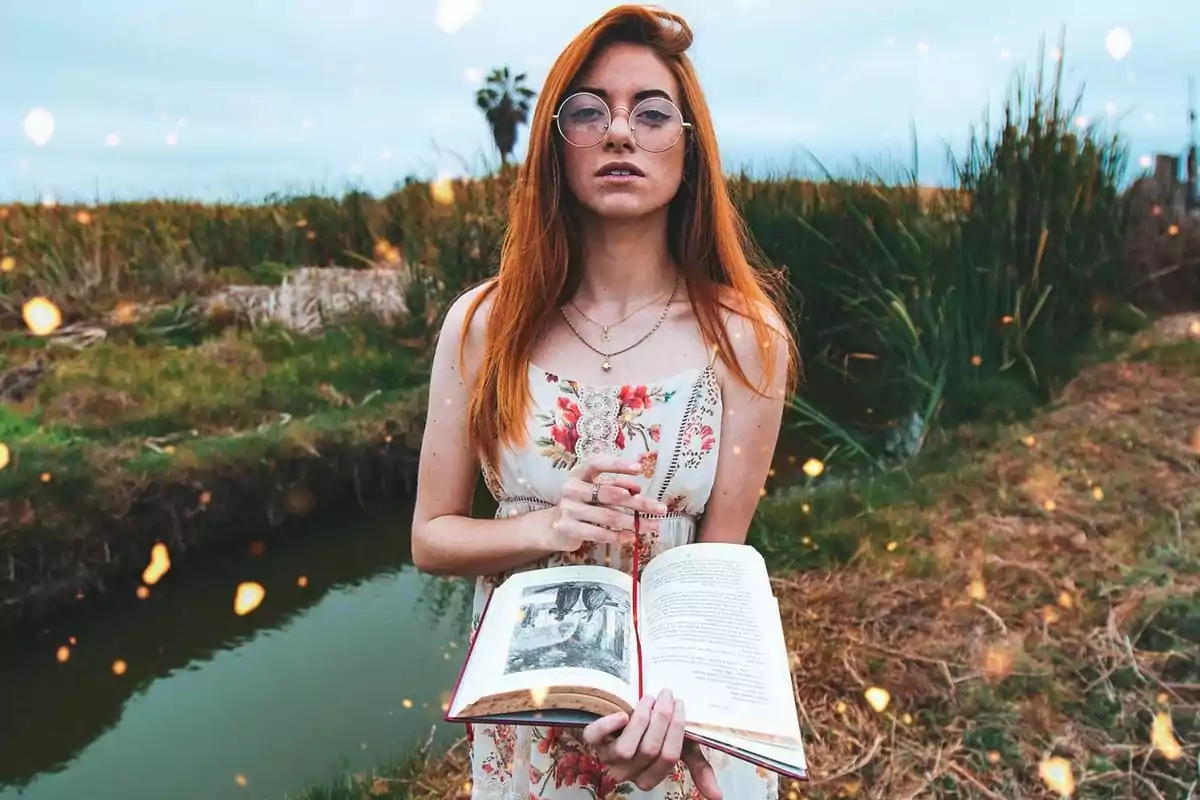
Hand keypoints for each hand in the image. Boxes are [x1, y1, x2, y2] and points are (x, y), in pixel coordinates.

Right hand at [544, 454, 667, 551]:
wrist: (553, 526)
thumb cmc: (580, 505)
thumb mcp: (594, 491)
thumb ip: (614, 486)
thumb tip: (637, 489)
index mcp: (579, 474)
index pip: (598, 463)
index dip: (618, 465)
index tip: (639, 468)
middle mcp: (573, 489)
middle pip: (611, 494)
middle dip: (639, 502)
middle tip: (660, 508)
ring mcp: (569, 509)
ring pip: (608, 516)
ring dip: (633, 522)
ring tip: (652, 526)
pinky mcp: (569, 528)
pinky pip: (599, 532)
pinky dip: (618, 536)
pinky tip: (630, 536)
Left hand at [582, 689, 721, 797]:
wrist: (629, 714)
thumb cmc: (657, 733)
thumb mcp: (680, 748)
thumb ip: (698, 768)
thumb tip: (718, 797)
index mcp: (649, 778)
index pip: (669, 758)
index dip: (676, 730)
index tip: (680, 705)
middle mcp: (628, 773)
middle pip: (650, 750)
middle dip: (662, 719)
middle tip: (667, 695)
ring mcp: (608, 758)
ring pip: (626, 748)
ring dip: (641, 719)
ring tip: (649, 699)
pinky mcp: (593, 741)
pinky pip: (595, 737)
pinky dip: (608, 725)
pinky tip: (622, 714)